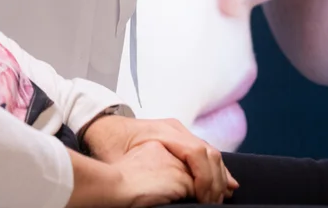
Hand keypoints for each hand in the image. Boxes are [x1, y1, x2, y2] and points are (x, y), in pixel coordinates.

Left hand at [81, 116, 237, 204]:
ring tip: (224, 195)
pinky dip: (212, 166)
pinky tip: (220, 181)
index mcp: (164, 131)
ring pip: (209, 150)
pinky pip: (202, 151)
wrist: (102, 128)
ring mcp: (178, 130)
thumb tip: (168, 191)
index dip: (206, 178)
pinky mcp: (177, 137)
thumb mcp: (126, 161)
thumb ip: (149, 172)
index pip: (197, 152)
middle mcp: (174, 128)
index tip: (205, 200)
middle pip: (208, 151)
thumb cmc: (111, 144)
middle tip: (218, 202)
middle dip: (216, 179)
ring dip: (218, 173)